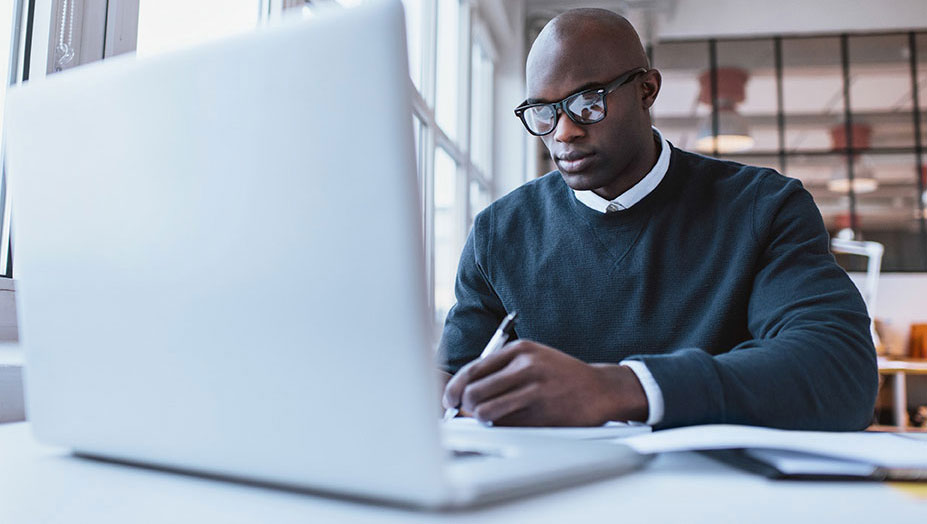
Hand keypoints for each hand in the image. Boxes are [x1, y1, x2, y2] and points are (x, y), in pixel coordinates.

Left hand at [442, 340, 647, 425]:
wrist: (600, 389)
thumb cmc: (560, 375)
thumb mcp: (532, 358)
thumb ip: (500, 370)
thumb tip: (464, 391)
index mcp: (519, 350)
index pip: (473, 369)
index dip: (455, 388)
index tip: (449, 399)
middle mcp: (525, 367)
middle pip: (474, 392)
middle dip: (464, 406)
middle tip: (466, 413)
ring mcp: (534, 391)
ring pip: (486, 411)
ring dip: (480, 419)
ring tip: (486, 419)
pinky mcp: (542, 414)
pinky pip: (506, 425)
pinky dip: (499, 428)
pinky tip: (506, 423)